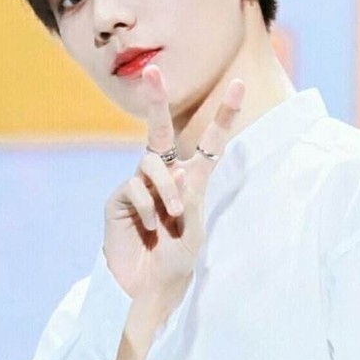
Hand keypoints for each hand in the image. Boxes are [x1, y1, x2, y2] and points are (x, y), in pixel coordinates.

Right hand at [103, 65, 244, 301]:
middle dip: (156, 100)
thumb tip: (177, 168)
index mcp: (190, 181)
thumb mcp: (194, 229)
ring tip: (169, 217)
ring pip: (153, 162)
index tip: (239, 85)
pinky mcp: (119, 198)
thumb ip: (189, 197)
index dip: (224, 115)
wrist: (147, 288)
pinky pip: (136, 187)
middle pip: (159, 130)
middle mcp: (163, 176)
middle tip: (152, 71)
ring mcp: (139, 185)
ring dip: (166, 188)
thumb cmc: (175, 260)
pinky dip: (150, 207)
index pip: (209, 143)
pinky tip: (150, 228)